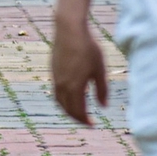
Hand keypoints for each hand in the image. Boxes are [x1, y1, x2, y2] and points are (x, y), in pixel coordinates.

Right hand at [50, 6, 109, 125]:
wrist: (69, 30)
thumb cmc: (88, 48)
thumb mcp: (100, 69)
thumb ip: (102, 90)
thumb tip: (103, 106)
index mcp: (74, 87)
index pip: (78, 112)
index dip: (85, 120)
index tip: (93, 125)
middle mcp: (62, 86)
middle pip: (67, 109)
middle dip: (77, 117)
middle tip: (87, 121)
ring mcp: (55, 78)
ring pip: (59, 101)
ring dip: (68, 109)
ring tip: (78, 111)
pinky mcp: (53, 71)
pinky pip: (56, 92)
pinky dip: (63, 99)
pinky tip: (72, 95)